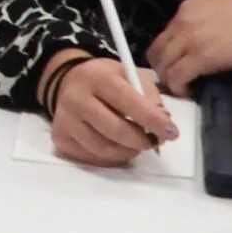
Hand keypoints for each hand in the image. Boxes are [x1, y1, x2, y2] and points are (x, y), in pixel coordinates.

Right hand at [48, 54, 178, 165]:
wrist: (69, 82)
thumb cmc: (106, 79)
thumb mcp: (130, 75)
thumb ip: (149, 95)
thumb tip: (163, 124)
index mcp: (97, 77)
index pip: (127, 101)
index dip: (152, 119)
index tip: (171, 132)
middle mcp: (76, 97)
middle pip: (115, 130)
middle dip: (141, 140)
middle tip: (153, 141)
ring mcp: (65, 119)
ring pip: (103, 148)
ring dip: (128, 151)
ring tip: (136, 144)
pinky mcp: (60, 137)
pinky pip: (91, 157)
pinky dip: (111, 157)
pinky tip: (117, 146)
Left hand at [146, 0, 231, 95]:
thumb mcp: (220, 13)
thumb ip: (203, 26)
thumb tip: (196, 46)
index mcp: (188, 9)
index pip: (164, 35)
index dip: (166, 55)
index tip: (175, 66)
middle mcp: (182, 21)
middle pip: (156, 51)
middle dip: (162, 69)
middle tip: (176, 81)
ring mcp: (189, 38)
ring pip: (163, 65)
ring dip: (170, 80)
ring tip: (184, 87)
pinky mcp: (200, 57)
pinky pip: (177, 76)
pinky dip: (179, 87)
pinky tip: (190, 91)